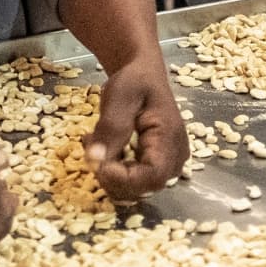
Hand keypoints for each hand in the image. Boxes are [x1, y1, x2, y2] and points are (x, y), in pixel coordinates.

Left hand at [85, 57, 188, 201]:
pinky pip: (131, 182)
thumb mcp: (120, 96)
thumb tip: (95, 160)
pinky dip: (111, 172)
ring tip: (95, 143)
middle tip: (90, 144)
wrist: (143, 76)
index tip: (96, 162)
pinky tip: (104, 150)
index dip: (122, 179)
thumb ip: (110, 128)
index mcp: (170, 139)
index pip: (152, 177)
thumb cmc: (135, 81)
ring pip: (133, 190)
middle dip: (109, 175)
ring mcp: (166, 166)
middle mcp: (174, 158)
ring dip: (107, 174)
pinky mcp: (154, 167)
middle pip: (141, 189)